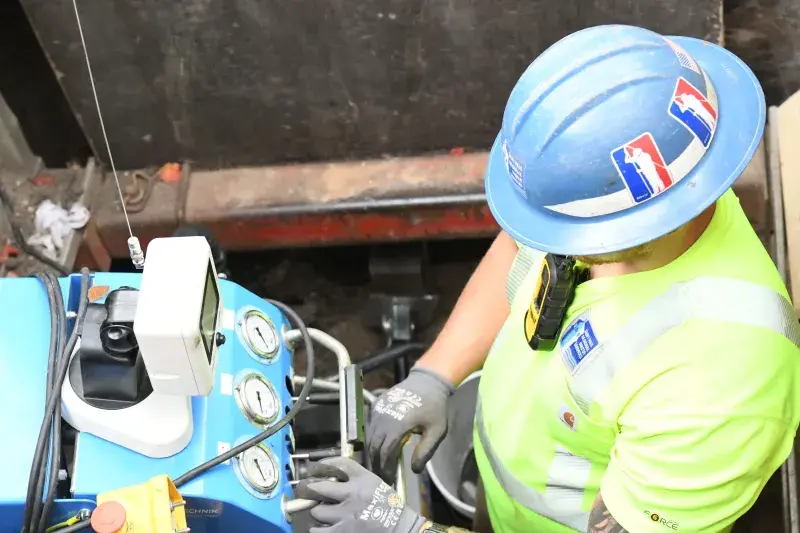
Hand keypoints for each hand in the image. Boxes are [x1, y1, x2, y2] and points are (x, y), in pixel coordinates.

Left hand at [295, 457, 426, 532]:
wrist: (400, 528)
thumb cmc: (388, 506)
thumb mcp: (375, 484)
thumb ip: (356, 479)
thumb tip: (331, 477)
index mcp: (363, 479)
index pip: (338, 465)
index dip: (322, 465)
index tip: (314, 468)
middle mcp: (353, 494)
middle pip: (319, 487)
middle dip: (310, 490)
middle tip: (307, 491)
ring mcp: (346, 515)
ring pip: (317, 511)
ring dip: (318, 512)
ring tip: (321, 513)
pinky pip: (318, 531)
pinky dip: (316, 529)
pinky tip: (320, 527)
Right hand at [367, 367, 453, 483]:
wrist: (426, 382)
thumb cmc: (434, 408)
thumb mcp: (437, 431)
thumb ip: (425, 451)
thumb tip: (414, 470)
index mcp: (398, 425)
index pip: (386, 452)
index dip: (386, 468)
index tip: (390, 480)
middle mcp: (383, 418)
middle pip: (374, 447)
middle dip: (377, 464)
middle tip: (383, 476)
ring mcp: (377, 411)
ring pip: (369, 438)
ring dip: (373, 453)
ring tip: (381, 465)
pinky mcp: (375, 406)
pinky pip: (370, 427)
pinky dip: (373, 440)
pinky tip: (380, 448)